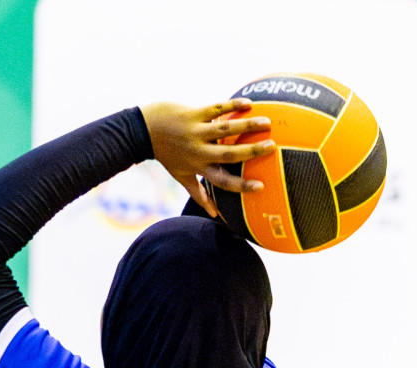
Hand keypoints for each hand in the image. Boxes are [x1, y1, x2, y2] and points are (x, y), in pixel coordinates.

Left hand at [140, 99, 274, 216]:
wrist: (144, 131)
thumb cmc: (167, 155)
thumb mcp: (181, 175)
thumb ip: (198, 193)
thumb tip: (215, 214)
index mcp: (198, 167)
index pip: (222, 181)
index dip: (240, 185)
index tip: (261, 186)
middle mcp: (198, 151)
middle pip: (228, 154)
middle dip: (251, 152)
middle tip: (272, 147)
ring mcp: (196, 131)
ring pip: (225, 129)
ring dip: (247, 125)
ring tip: (268, 121)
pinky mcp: (194, 114)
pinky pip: (216, 109)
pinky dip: (232, 105)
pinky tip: (249, 103)